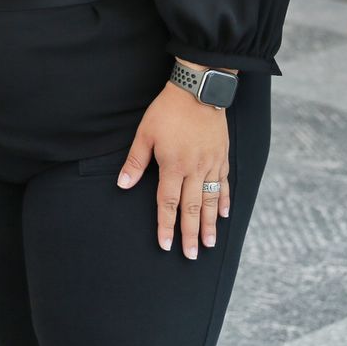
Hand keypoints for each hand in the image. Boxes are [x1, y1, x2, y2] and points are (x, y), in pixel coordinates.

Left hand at [117, 78, 229, 258]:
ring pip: (210, 200)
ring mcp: (211, 164)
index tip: (166, 246)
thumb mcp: (145, 133)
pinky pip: (223, 183)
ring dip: (210, 224)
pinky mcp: (221, 156)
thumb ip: (135, 162)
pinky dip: (224, 200)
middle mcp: (194, 169)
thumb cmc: (167, 110)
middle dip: (190, 234)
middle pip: (192, 208)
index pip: (168, 203)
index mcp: (173, 166)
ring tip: (210, 243)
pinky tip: (224, 214)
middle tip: (192, 255)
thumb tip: (122, 185)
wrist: (198, 90)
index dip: (166, 226)